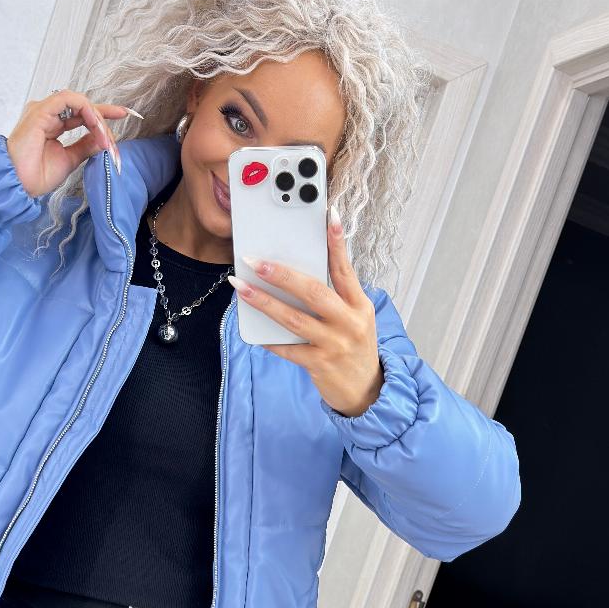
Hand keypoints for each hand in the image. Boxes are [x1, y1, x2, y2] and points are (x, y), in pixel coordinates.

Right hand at [5, 90, 131, 197]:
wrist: (18, 183)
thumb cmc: (36, 175)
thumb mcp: (70, 159)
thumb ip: (85, 146)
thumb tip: (103, 139)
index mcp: (52, 124)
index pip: (82, 113)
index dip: (103, 112)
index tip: (124, 113)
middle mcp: (48, 113)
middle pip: (84, 107)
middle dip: (104, 122)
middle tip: (113, 144)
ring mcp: (44, 110)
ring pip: (79, 103)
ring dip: (97, 119)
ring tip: (105, 138)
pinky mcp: (41, 110)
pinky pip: (69, 100)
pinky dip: (86, 110)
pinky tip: (95, 125)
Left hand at [228, 209, 383, 417]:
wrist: (367, 391)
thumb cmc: (355, 348)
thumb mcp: (355, 319)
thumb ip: (334, 298)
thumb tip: (296, 276)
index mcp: (360, 305)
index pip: (346, 269)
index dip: (337, 242)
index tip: (329, 216)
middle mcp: (350, 322)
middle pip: (313, 291)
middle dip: (281, 274)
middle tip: (255, 261)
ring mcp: (335, 344)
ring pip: (294, 318)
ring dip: (264, 302)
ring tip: (241, 288)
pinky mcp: (320, 364)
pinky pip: (288, 348)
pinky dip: (269, 339)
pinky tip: (253, 330)